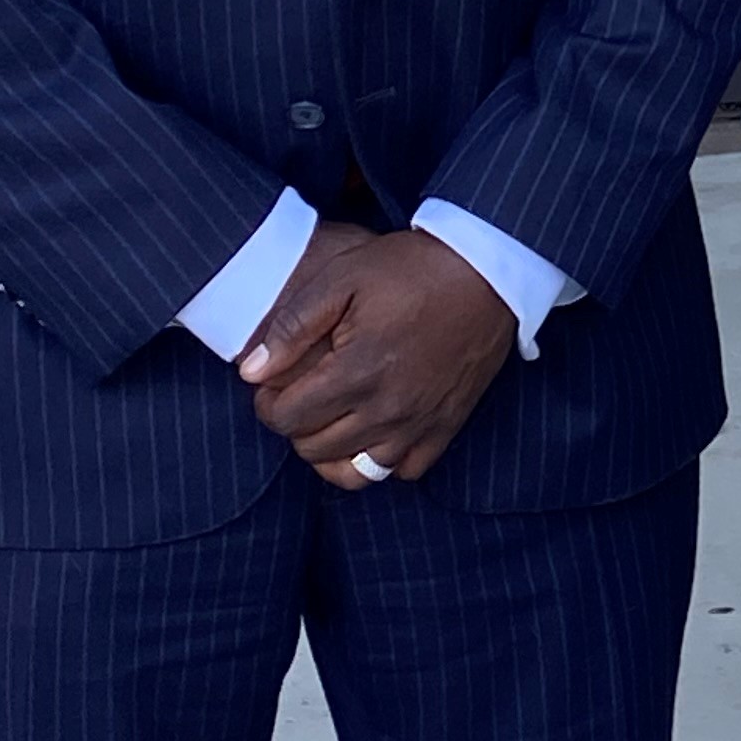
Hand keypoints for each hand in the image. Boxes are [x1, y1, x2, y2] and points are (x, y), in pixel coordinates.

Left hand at [240, 221, 517, 488]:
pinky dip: (380, 460)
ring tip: (332, 417)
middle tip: (301, 393)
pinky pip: (402, 471)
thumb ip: (291, 326)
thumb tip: (251, 372)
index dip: (267, 402)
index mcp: (357, 371)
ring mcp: (420, 422)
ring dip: (332, 450)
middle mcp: (387, 408)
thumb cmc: (412, 268)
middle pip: (313, 448)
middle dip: (295, 424)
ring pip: (354, 472)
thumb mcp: (342, 276)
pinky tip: (374, 429)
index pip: (286, 418)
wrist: (488, 269)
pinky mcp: (447, 426)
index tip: (274, 383)